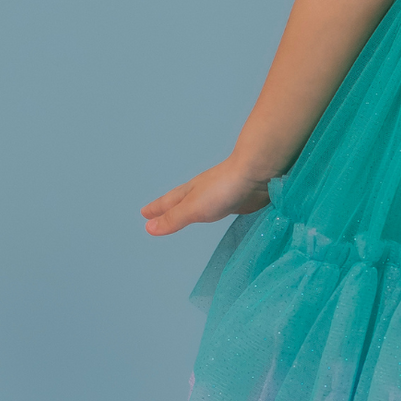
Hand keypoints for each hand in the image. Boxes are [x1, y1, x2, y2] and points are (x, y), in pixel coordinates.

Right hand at [141, 157, 270, 235]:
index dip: (157, 209)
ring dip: (188, 208)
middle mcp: (203, 191)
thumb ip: (173, 218)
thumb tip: (149, 227)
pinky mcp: (238, 199)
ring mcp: (220, 194)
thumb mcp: (193, 207)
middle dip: (168, 207)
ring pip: (199, 203)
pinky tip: (218, 211)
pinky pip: (219, 207)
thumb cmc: (223, 190)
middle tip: (155, 213)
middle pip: (181, 200)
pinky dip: (212, 210)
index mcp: (190, 192)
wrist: (256, 173)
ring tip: (183, 213)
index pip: (168, 202)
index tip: (144, 214)